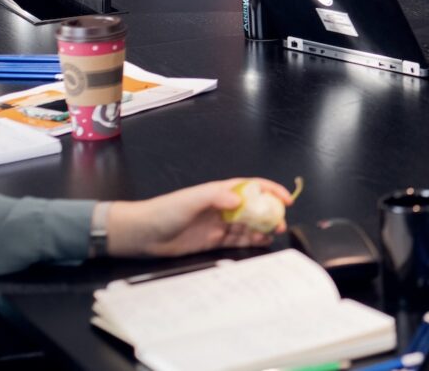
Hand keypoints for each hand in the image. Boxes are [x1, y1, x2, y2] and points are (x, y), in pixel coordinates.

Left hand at [106, 178, 294, 257]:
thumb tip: (241, 200)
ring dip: (262, 227)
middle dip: (269, 212)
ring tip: (274, 233)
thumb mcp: (192, 200)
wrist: (143, 234)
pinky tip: (261, 242)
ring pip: (247, 224)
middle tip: (280, 222)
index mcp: (219, 192)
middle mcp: (222, 206)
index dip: (270, 190)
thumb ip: (217, 197)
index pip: (251, 187)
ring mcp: (218, 224)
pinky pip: (237, 239)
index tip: (286, 199)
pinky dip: (251, 240)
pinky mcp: (213, 240)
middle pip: (253, 207)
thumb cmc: (165, 211)